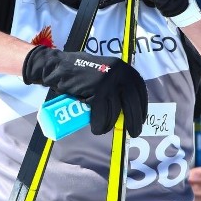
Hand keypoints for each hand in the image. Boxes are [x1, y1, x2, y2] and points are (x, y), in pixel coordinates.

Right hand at [22, 45, 145, 136]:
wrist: (58, 67)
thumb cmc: (80, 73)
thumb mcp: (104, 73)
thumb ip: (116, 85)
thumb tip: (129, 109)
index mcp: (124, 67)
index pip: (140, 90)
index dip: (141, 107)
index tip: (140, 120)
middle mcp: (120, 72)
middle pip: (132, 102)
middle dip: (133, 120)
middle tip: (133, 133)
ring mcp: (109, 80)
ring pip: (115, 111)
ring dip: (109, 124)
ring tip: (102, 129)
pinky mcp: (98, 90)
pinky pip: (102, 114)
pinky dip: (99, 124)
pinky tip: (96, 128)